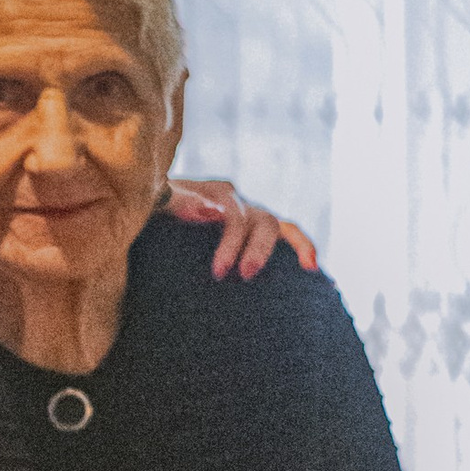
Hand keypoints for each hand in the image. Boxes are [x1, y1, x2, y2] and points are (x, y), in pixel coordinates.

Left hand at [164, 177, 319, 281]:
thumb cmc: (150, 213)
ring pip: (280, 227)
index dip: (231, 243)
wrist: (151, 221)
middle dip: (257, 250)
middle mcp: (238, 202)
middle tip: (243, 277)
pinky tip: (319, 277)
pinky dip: (305, 250)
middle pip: (261, 221)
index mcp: (214, 193)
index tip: (220, 272)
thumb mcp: (155, 204)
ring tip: (307, 269)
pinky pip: (289, 238)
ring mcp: (250, 217)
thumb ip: (179, 202)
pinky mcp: (257, 234)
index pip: (233, 213)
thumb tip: (216, 213)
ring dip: (294, 247)